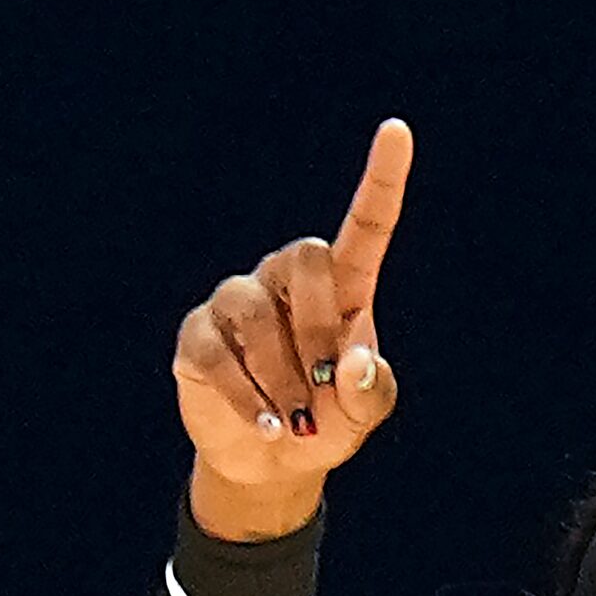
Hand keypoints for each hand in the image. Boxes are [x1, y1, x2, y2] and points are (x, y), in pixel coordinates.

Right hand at [174, 119, 411, 536]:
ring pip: (254, 313)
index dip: (382, 179)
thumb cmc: (327, 424)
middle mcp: (286, 282)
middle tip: (323, 386)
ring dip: (280, 376)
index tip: (397, 130)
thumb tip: (353, 360)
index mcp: (342, 288)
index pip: (365, 224)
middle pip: (303, 258)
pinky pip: (216, 354)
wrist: (272, 464)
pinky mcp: (198, 338)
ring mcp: (237, 305)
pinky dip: (245, 396)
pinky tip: (267, 425)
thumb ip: (371, 390)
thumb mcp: (362, 417)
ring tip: (295, 422)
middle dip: (317, 327)